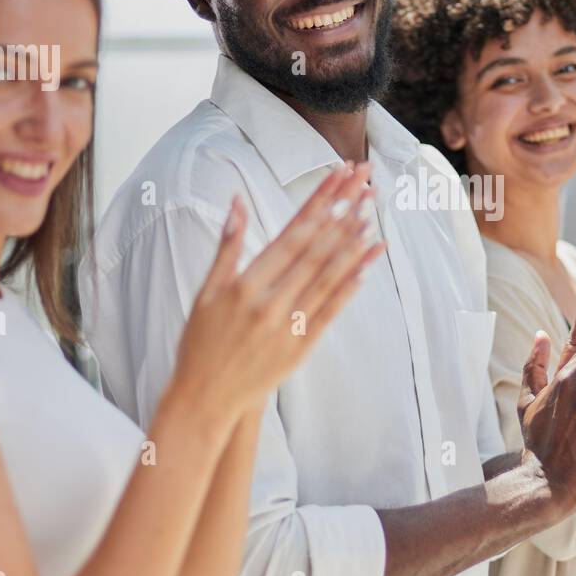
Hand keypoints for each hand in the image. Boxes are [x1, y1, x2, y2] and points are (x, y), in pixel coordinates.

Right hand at [169, 165, 384, 419]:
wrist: (204, 398)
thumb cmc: (202, 340)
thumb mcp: (206, 291)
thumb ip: (227, 246)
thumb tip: (236, 201)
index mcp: (246, 283)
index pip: (291, 232)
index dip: (318, 202)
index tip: (339, 177)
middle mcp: (269, 301)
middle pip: (315, 248)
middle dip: (343, 211)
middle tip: (365, 183)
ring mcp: (288, 325)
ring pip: (327, 277)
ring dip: (353, 244)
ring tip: (373, 215)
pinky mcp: (300, 347)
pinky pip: (330, 311)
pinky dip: (349, 287)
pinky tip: (368, 266)